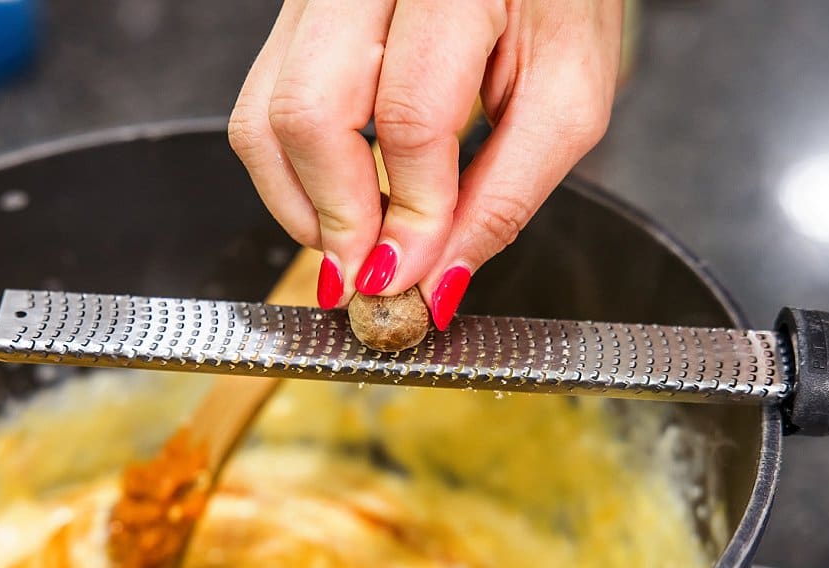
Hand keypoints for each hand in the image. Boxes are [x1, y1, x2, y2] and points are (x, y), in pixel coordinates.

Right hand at [229, 0, 622, 328]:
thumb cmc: (559, 6)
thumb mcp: (567, 100)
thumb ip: (504, 195)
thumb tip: (435, 279)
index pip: (409, 117)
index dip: (409, 215)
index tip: (412, 279)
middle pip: (308, 114)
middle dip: (335, 219)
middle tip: (367, 278)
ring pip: (263, 116)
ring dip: (301, 204)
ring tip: (352, 246)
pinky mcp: (297, 17)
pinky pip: (261, 105)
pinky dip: (291, 172)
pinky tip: (337, 201)